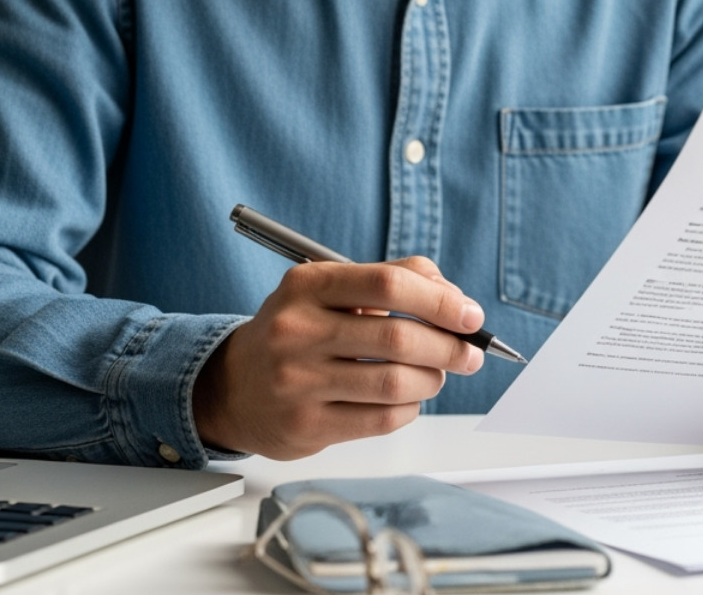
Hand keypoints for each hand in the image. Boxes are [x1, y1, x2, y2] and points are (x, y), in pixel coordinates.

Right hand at [193, 256, 484, 458]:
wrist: (232, 387)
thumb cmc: (298, 332)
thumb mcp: (330, 288)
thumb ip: (393, 277)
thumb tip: (455, 298)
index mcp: (307, 285)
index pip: (389, 285)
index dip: (441, 300)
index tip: (471, 315)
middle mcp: (297, 330)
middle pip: (399, 336)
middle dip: (449, 346)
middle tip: (470, 353)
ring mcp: (298, 381)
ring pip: (396, 382)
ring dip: (432, 379)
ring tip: (437, 375)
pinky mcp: (306, 425)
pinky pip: (383, 419)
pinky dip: (409, 408)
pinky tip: (406, 398)